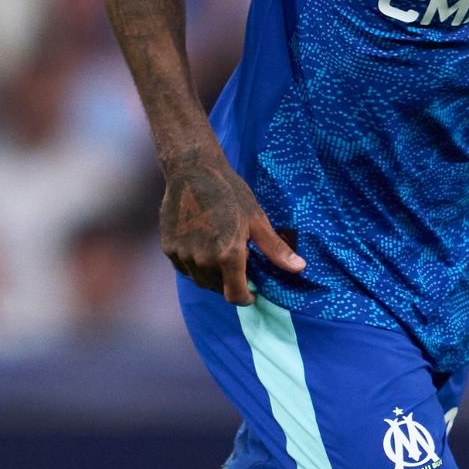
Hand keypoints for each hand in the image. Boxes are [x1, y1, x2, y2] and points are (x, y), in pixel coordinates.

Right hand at [159, 149, 305, 304]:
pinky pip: (185, 267)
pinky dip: (195, 264)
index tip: (251, 291)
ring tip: (221, 251)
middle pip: (218, 288)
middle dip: (230, 281)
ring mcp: (183, 255)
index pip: (235, 296)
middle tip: (239, 262)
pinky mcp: (169, 249)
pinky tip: (203, 244)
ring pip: (200, 279)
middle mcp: (203, 261)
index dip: (246, 297)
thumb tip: (299, 268)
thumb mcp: (257, 219)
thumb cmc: (230, 192)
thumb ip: (275, 249)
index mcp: (228, 256)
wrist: (192, 171)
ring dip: (212, 274)